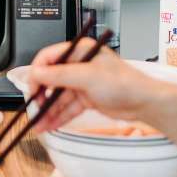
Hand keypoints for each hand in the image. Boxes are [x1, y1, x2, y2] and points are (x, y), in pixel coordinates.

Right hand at [28, 41, 163, 132]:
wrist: (144, 102)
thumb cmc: (125, 83)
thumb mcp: (88, 76)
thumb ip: (60, 75)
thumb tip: (37, 73)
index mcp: (80, 51)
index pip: (49, 58)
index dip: (37, 73)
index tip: (32, 88)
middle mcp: (79, 65)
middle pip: (52, 80)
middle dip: (42, 96)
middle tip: (35, 109)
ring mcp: (82, 82)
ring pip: (59, 97)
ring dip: (49, 111)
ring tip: (40, 124)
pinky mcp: (86, 98)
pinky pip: (67, 107)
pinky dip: (58, 116)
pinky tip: (50, 125)